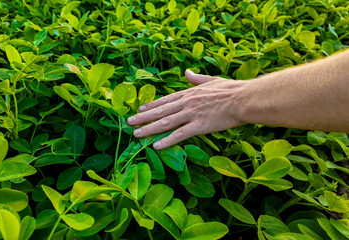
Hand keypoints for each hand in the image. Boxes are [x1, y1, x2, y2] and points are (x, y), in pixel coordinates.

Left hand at [127, 70, 247, 148]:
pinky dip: (166, 141)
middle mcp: (186, 103)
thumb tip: (187, 72)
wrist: (244, 99)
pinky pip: (179, 135)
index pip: (166, 100)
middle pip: (160, 111)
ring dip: (148, 129)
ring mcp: (191, 114)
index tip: (139, 109)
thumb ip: (197, 78)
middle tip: (129, 122)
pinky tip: (155, 146)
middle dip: (143, 117)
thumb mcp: (212, 80)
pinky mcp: (199, 126)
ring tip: (136, 134)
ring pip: (165, 123)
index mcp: (190, 92)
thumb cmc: (233, 90)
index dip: (151, 105)